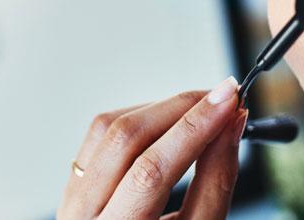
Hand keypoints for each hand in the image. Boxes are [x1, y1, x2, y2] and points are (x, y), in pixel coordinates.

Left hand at [57, 77, 247, 219]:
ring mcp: (72, 198)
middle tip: (224, 95)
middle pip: (127, 139)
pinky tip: (169, 120)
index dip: (195, 128)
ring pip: (109, 128)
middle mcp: (83, 217)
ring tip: (203, 107)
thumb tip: (232, 125)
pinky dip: (139, 118)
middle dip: (181, 108)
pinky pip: (101, 134)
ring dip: (161, 108)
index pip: (152, 171)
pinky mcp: (74, 182)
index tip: (230, 100)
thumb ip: (216, 181)